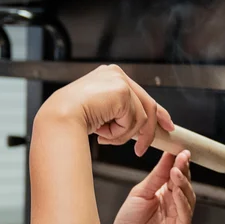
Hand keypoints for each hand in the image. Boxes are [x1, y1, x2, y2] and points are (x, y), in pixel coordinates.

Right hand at [39, 65, 173, 155]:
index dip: (157, 112)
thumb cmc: (70, 118)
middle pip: (146, 104)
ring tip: (103, 137)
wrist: (58, 118)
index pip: (140, 94)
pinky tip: (102, 132)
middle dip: (148, 130)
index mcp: (109, 76)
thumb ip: (118, 113)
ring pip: (139, 117)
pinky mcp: (122, 91)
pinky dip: (119, 133)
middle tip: (142, 149)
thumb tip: (138, 128)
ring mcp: (119, 80)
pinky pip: (133, 121)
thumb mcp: (100, 113)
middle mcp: (115, 74)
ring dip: (122, 135)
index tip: (166, 125)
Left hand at [107, 150, 195, 223]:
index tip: (181, 151)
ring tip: (176, 172)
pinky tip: (177, 192)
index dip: (180, 164)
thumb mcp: (141, 192)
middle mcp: (175, 207)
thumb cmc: (128, 221)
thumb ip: (157, 176)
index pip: (177, 177)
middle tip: (182, 157)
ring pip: (188, 199)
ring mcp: (179, 220)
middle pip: (185, 186)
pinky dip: (182, 203)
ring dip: (183, 184)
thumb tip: (168, 156)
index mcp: (166, 196)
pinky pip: (185, 216)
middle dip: (184, 171)